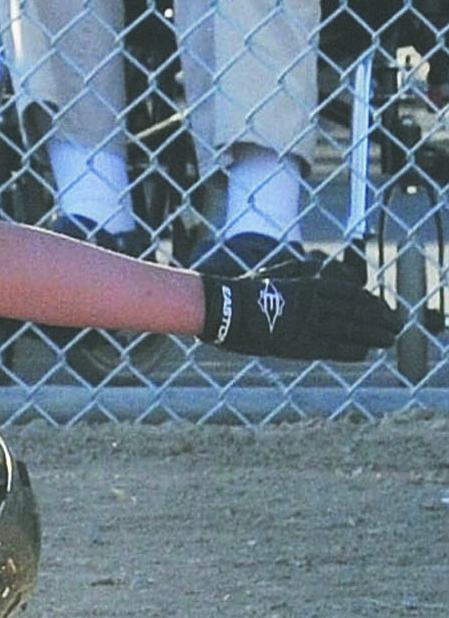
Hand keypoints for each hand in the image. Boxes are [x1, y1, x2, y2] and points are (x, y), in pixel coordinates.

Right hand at [198, 271, 401, 359]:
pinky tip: (364, 353)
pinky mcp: (296, 345)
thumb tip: (314, 264)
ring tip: (388, 340)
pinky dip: (351, 350)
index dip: (372, 302)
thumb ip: (296, 270)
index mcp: (307, 286)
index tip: (384, 308)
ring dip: (373, 335)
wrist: (220, 309)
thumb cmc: (242, 290)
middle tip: (396, 326)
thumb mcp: (271, 273)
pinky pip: (331, 348)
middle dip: (380, 320)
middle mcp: (312, 305)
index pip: (351, 293)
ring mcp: (305, 326)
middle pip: (356, 312)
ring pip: (350, 330)